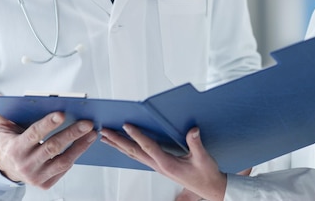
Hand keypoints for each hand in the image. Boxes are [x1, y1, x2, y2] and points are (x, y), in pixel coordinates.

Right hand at [0, 109, 97, 188]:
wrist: (6, 167)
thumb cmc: (9, 143)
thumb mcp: (0, 127)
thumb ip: (1, 112)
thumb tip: (1, 98)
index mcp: (15, 149)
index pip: (34, 134)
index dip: (48, 124)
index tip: (62, 113)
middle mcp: (25, 165)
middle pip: (52, 148)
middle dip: (72, 134)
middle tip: (87, 123)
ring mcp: (36, 176)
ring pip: (62, 161)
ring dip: (80, 146)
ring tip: (92, 133)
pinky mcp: (45, 183)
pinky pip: (64, 169)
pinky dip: (76, 156)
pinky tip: (85, 144)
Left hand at [101, 125, 226, 200]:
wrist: (210, 188)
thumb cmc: (206, 174)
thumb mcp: (204, 158)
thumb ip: (196, 144)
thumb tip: (192, 130)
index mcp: (167, 164)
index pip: (148, 147)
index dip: (137, 135)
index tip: (126, 125)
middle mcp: (159, 166)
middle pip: (134, 152)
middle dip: (118, 141)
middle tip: (105, 131)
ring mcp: (158, 167)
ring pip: (134, 155)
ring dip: (119, 146)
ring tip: (107, 138)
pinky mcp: (160, 166)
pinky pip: (140, 157)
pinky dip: (129, 150)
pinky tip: (124, 146)